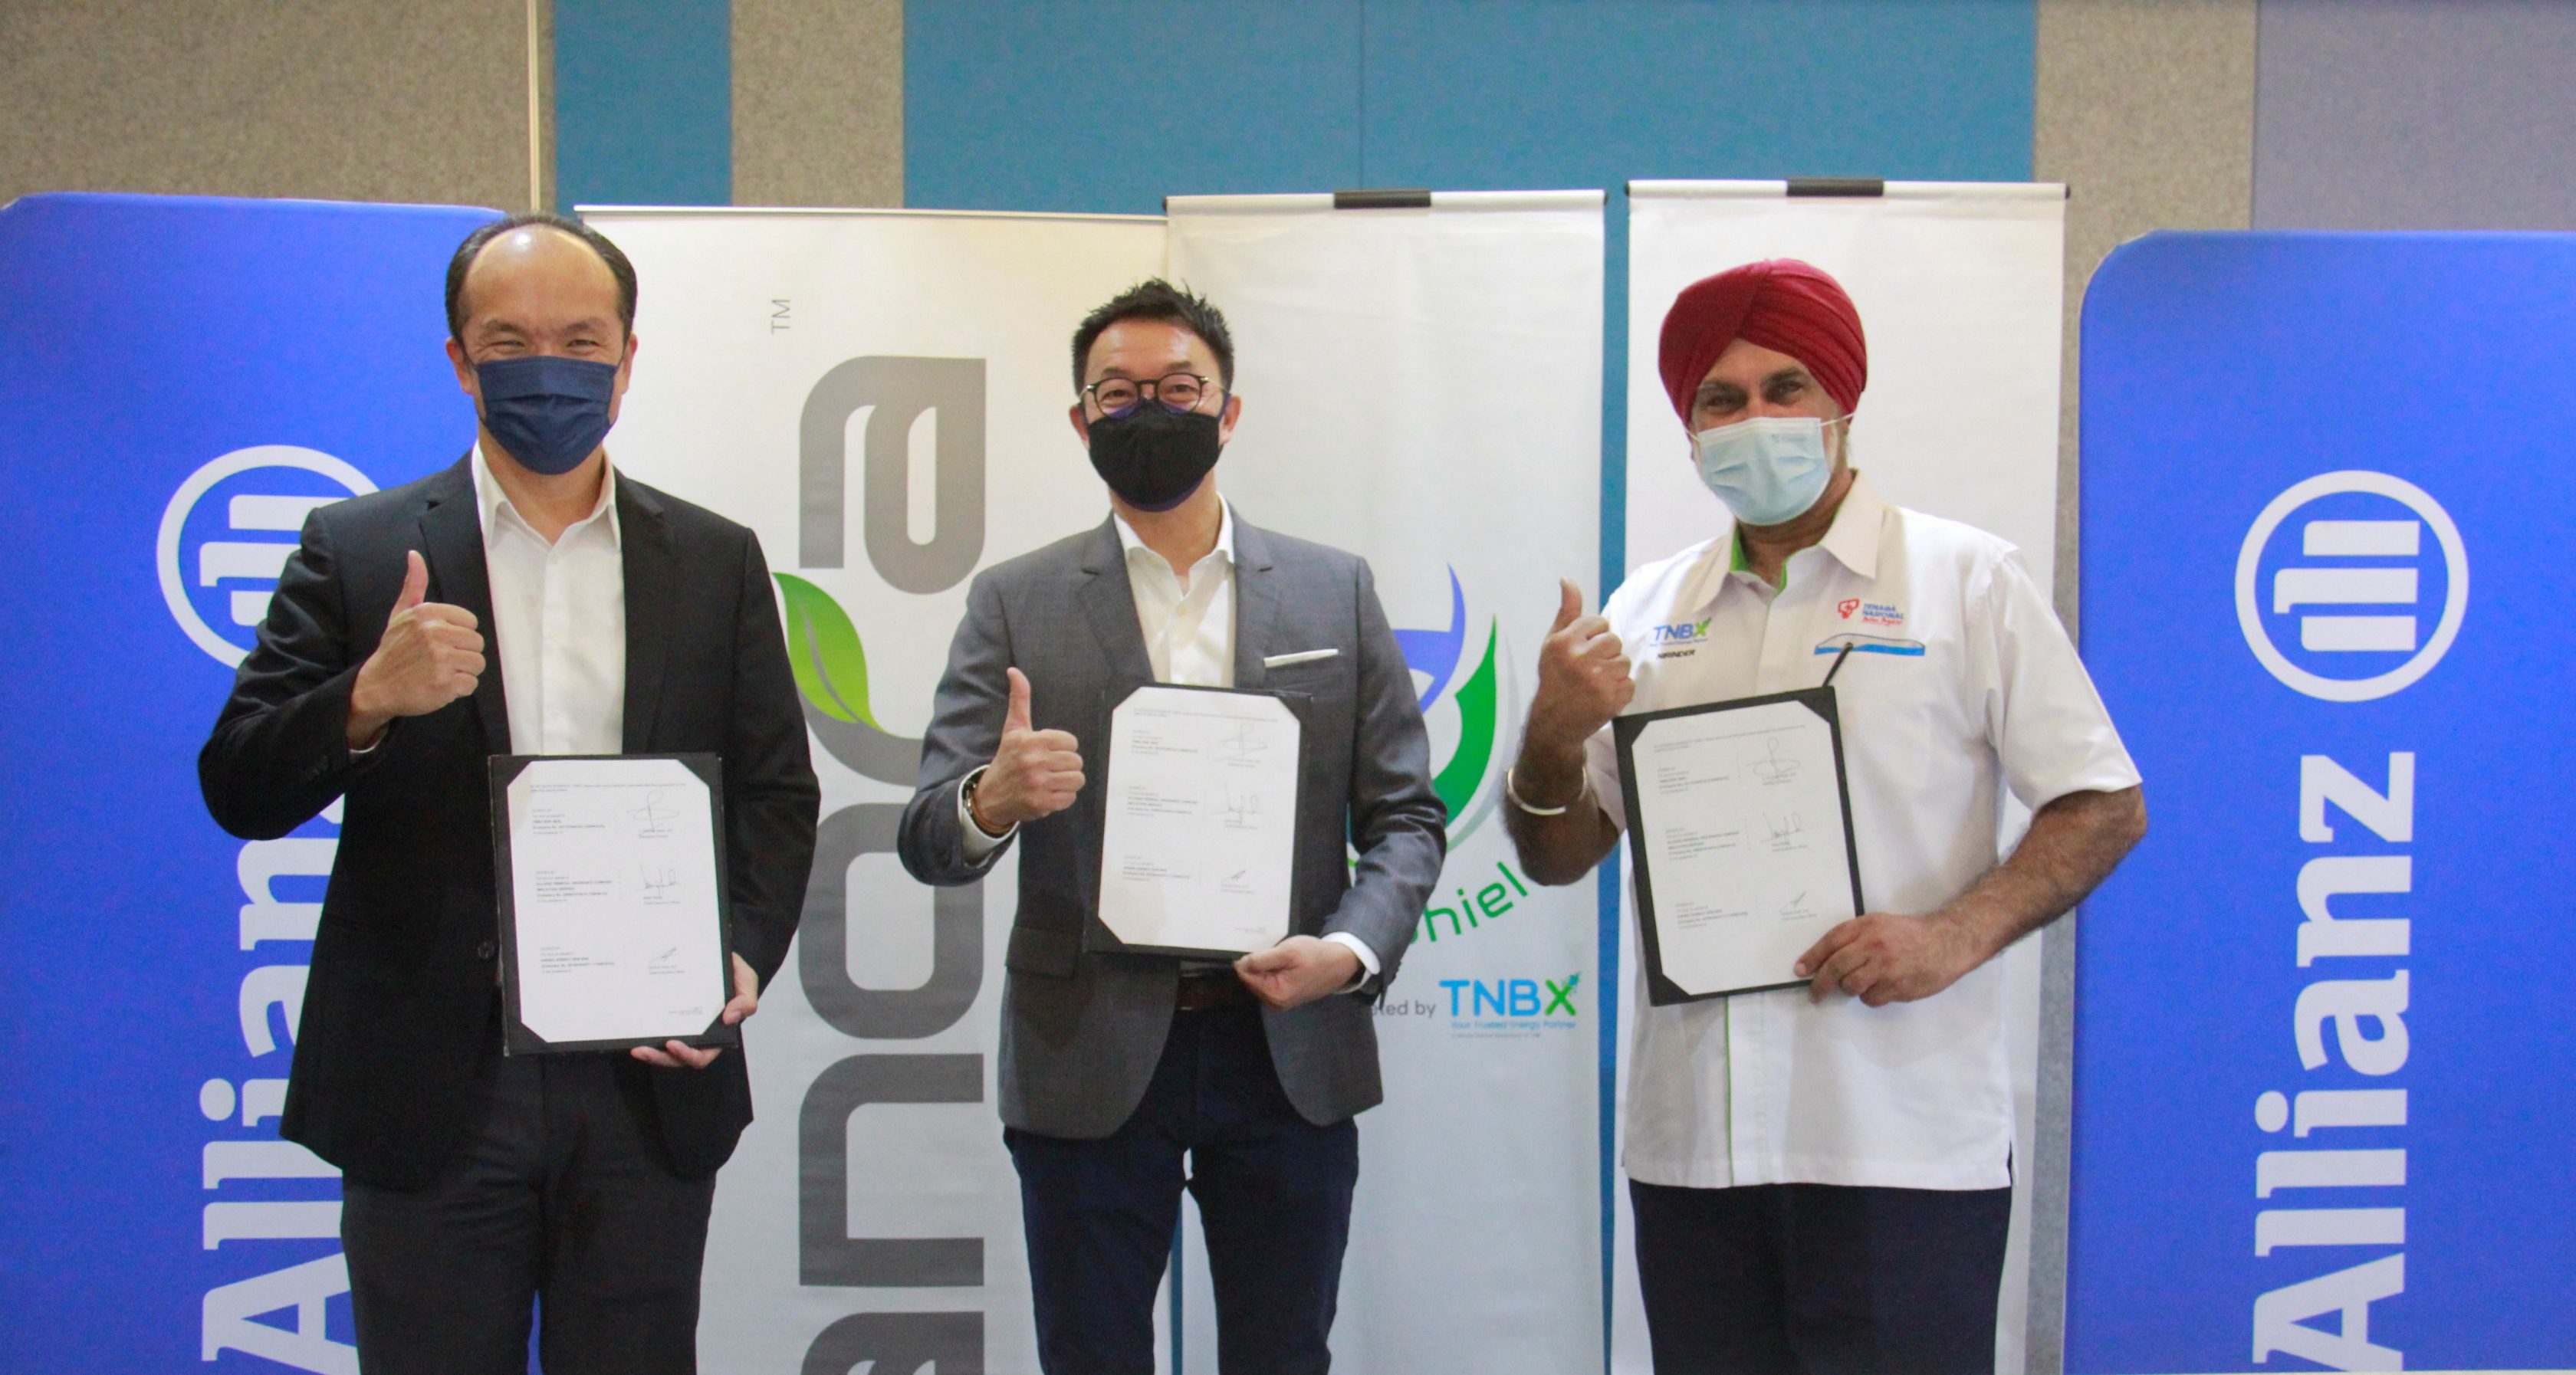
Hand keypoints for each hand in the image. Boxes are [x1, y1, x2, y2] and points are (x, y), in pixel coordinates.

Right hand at [347, 551, 484, 747]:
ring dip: (463, 672)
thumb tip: (414, 554)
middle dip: (463, 654)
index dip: (459, 635)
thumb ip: (414, 585)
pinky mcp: (445, 684)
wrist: (376, 686)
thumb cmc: (394, 650)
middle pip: (477, 643)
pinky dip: (459, 690)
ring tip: (441, 673)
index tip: (440, 642)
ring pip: (478, 664)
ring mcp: (441, 659)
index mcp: (428, 613)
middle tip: (441, 661)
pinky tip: (440, 686)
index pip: (471, 622)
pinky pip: (471, 684)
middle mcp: (435, 632)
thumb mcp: (400, 614)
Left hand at [632, 954, 759, 1068]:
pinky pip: (657, 1034)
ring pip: (666, 1051)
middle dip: (661, 1058)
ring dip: (651, 1053)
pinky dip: (647, 1037)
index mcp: (717, 1032)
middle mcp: (698, 1035)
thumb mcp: (746, 981)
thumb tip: (730, 1018)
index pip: (703, 1054)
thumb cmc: (733, 973)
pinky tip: (635, 1034)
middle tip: (643, 1050)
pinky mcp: (669, 1018)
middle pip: (679, 1058)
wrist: (717, 958)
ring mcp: (682, 1027)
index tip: (673, 1044)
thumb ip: (746, 999)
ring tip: (636, 1048)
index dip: (688, 1054)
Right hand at [971, 667, 1084, 831]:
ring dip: (1067, 782)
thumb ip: (1020, 699)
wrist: (990, 795)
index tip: (1050, 751)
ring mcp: (1038, 784)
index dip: (1064, 747)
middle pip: (1076, 761)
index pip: (1071, 742)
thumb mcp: (1013, 729)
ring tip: (1052, 780)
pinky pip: (1070, 798)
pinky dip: (1063, 797)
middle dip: (1067, 765)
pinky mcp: (1042, 804)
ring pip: (1077, 779)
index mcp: (1030, 741)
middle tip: (1051, 768)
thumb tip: (1014, 670)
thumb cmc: (1007, 759)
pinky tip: (1049, 793)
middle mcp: (1034, 762)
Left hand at [1234, 935, 1361, 1009]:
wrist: (1339, 963)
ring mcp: (1280, 1002)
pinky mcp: (1284, 997)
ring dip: (1265, 967)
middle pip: (1251, 980)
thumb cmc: (1315, 956)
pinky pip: (1268, 983)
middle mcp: (1275, 1003)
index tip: (1259, 949)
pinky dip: (1272, 971)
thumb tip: (1240, 964)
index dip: (1247, 960)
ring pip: (1259, 981)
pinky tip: (1284, 963)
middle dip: (1257, 964)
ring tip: (1281, 956)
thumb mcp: (1288, 952)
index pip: (1245, 976)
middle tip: (1273, 951)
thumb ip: (1262, 960)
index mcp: (1275, 994)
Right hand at [1526, 579, 1633, 755]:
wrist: (1554, 722)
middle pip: (1614, 641)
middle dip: (1605, 653)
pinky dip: (1620, 690)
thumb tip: (1567, 579)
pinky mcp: (1612, 699)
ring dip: (1614, 672)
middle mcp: (1581, 658)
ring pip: (1624, 662)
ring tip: (1596, 683)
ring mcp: (1598, 680)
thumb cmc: (1554, 678)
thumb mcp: (1553, 642)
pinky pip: (1630, 683)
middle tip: (1590, 668)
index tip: (1583, 651)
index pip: (1599, 623)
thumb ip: (1566, 611)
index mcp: (1565, 641)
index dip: (1594, 636)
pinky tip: (1603, 695)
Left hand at [1793, 912, 1984, 1006]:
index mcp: (1868, 927)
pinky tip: (1882, 987)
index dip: (1812, 957)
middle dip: (1820, 983)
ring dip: (1850, 989)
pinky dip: (1871, 996)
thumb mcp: (1880, 924)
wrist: (1948, 942)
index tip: (1800, 970)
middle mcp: (1875, 946)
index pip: (1831, 942)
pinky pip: (1871, 999)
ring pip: (1851, 987)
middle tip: (1814, 993)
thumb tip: (1824, 959)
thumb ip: (1855, 937)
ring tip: (1861, 982)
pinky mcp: (1898, 987)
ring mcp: (1887, 968)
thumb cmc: (1910, 934)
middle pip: (1836, 968)